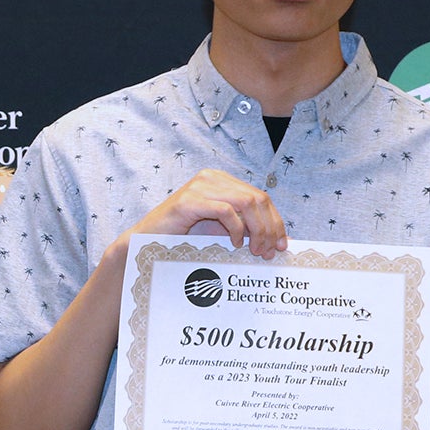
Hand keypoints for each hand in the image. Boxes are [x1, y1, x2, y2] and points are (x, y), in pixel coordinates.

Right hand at [127, 169, 286, 256]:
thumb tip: (278, 240)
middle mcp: (212, 178)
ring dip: (257, 229)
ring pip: (246, 202)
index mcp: (221, 181)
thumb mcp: (220, 231)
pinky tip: (234, 243)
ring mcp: (200, 186)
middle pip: (257, 198)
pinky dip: (236, 228)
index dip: (275, 221)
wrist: (146, 243)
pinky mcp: (189, 201)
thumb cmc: (182, 238)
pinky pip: (225, 210)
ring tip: (256, 250)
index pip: (260, 197)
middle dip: (269, 227)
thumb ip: (245, 229)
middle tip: (270, 252)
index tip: (282, 245)